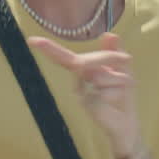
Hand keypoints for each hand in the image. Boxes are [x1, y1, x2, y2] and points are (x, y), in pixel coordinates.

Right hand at [29, 33, 139, 155]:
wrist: (127, 124)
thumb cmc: (122, 97)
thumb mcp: (123, 70)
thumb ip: (114, 53)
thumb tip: (109, 34)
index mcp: (84, 71)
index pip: (65, 58)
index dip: (49, 49)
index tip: (32, 40)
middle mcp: (78, 82)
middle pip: (86, 60)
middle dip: (109, 57)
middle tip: (126, 60)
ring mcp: (81, 95)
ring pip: (100, 74)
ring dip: (118, 78)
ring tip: (120, 91)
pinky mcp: (88, 105)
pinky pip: (105, 89)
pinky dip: (118, 91)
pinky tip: (116, 101)